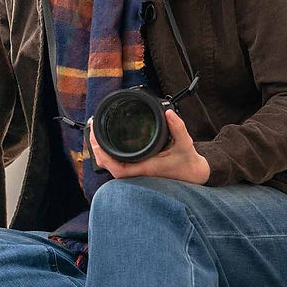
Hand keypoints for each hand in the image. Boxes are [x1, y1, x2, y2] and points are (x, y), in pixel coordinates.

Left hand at [88, 108, 210, 184]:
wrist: (193, 174)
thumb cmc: (187, 161)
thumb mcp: (185, 143)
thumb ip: (178, 127)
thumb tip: (168, 113)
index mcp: (145, 168)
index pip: (118, 169)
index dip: (104, 157)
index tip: (97, 141)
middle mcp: (138, 172)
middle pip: (109, 167)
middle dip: (97, 150)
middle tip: (92, 129)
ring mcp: (137, 171)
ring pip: (112, 166)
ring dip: (102, 152)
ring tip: (95, 133)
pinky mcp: (138, 168)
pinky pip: (119, 163)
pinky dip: (110, 153)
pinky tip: (106, 142)